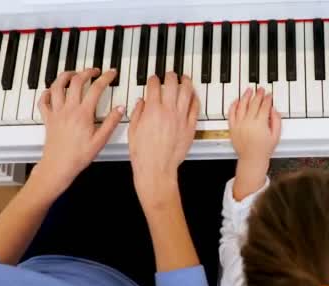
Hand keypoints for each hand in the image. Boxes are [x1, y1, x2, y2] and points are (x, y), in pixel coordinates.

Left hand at [37, 68, 123, 191]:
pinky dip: (47, 92)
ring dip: (65, 76)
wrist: (58, 166)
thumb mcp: (100, 140)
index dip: (105, 78)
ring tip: (73, 73)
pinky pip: (43, 100)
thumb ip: (111, 122)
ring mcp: (56, 112)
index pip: (96, 89)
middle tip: (95, 71)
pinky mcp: (48, 118)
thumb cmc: (79, 156)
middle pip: (76, 82)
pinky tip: (52, 90)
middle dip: (87, 72)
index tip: (111, 73)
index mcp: (83, 114)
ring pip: (57, 86)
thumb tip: (120, 108)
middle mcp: (68, 109)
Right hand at [129, 73, 198, 207]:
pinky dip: (194, 98)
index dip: (153, 79)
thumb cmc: (143, 153)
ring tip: (185, 78)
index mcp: (152, 110)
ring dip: (186, 82)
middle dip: (170, 76)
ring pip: (187, 92)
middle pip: (172, 84)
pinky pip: (195, 108)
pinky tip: (193, 95)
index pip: (154, 86)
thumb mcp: (133, 130)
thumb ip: (137, 112)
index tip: (153, 79)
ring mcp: (181, 118)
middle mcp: (168, 111)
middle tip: (170, 74)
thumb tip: (141, 102)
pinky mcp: (190, 127)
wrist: (157, 168)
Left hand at [229, 88, 280, 199]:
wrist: (252, 159)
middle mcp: (249, 122)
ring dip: (246, 96)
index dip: (268, 99)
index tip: (269, 95)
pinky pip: (231, 113)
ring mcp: (239, 124)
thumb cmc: (264, 150)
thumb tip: (274, 110)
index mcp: (260, 124)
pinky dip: (234, 105)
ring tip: (249, 90)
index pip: (264, 106)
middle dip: (258, 95)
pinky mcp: (232, 127)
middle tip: (261, 89)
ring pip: (242, 105)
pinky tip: (237, 100)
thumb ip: (276, 121)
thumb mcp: (276, 136)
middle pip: (254, 104)